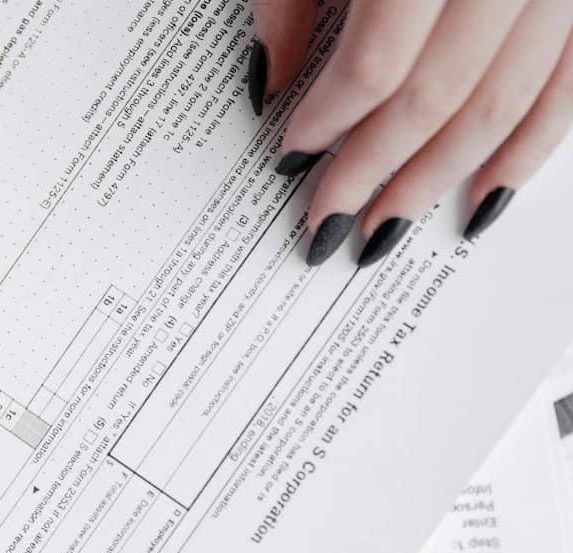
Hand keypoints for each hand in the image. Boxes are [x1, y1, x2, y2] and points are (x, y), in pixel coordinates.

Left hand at [251, 0, 572, 265]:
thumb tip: (269, 82)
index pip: (376, 66)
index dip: (328, 121)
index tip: (291, 156)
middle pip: (435, 97)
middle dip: (372, 170)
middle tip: (328, 219)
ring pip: (501, 102)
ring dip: (438, 178)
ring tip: (384, 226)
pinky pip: (568, 86)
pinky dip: (527, 148)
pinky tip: (485, 198)